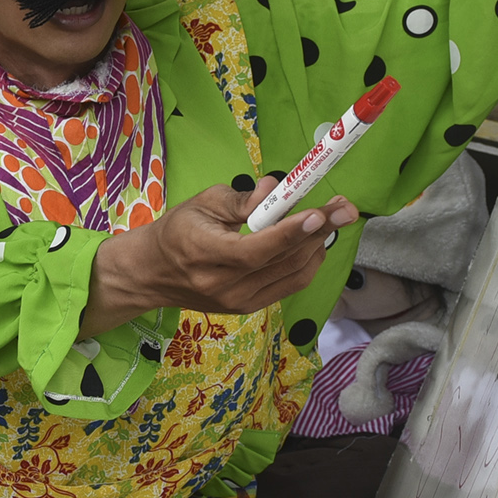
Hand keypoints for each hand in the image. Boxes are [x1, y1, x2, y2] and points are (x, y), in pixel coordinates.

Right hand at [89, 183, 360, 325]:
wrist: (153, 274)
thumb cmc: (176, 231)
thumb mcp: (201, 204)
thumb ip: (241, 199)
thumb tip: (276, 189)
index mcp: (206, 255)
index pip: (256, 249)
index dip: (291, 232)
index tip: (319, 213)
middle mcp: (226, 286)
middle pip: (283, 261)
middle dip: (319, 231)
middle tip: (344, 207)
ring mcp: (240, 302)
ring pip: (294, 274)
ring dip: (318, 245)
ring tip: (333, 219)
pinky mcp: (249, 308)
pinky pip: (290, 285)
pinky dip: (308, 261)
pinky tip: (314, 241)